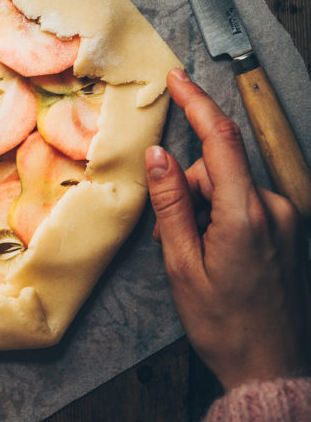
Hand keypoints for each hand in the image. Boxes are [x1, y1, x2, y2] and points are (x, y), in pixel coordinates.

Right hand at [145, 68, 310, 391]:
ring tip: (191, 251)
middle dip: (187, 187)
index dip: (196, 102)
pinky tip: (211, 248)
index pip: (220, 139)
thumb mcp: (182, 265)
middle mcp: (273, 209)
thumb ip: (170, 203)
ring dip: (202, 205)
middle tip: (168, 232)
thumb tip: (158, 154)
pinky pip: (245, 201)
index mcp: (246, 215)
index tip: (176, 78)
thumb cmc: (223, 324)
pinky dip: (221, 214)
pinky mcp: (287, 228)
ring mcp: (285, 218)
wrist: (268, 368)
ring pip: (229, 185)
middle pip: (218, 167)